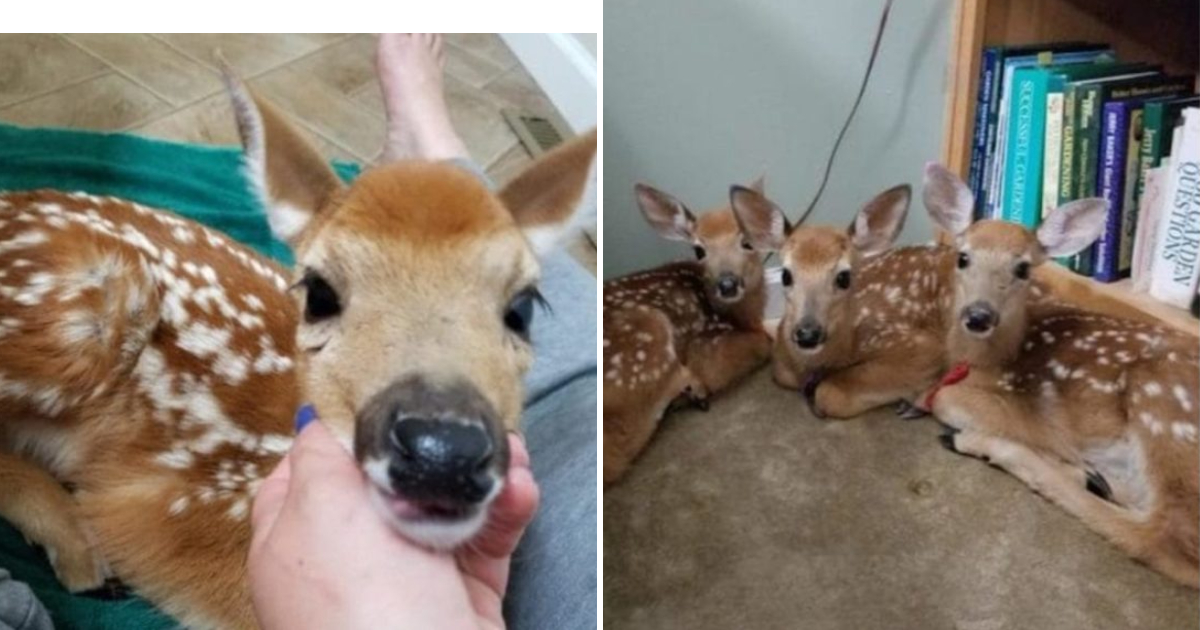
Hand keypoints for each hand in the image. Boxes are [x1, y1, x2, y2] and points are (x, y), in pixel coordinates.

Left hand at [248, 419, 538, 629]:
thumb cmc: (360, 605)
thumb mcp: (319, 508)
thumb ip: (320, 453)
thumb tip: (323, 416)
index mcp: (297, 535)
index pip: (311, 466)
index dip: (347, 428)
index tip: (386, 393)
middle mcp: (349, 556)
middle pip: (390, 479)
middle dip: (431, 445)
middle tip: (465, 415)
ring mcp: (408, 575)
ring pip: (447, 502)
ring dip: (481, 472)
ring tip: (510, 450)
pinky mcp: (462, 593)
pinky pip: (488, 536)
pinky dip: (507, 508)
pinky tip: (519, 487)